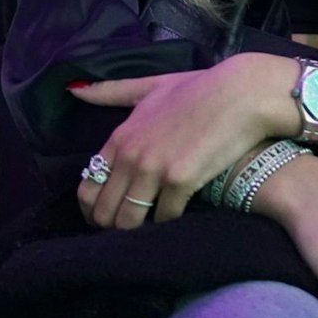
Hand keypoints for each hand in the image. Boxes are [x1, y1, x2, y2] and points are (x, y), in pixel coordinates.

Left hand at [70, 53, 302, 227]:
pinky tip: (178, 216)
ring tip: (151, 230)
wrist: (241, 93)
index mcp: (120, 136)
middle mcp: (130, 155)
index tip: (108, 216)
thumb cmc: (199, 88)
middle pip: (104, 211)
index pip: (87, 187)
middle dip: (113, 226)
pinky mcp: (180, 181)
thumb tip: (75, 91)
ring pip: (129, 222)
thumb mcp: (151, 86)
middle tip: (131, 229)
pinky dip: (169, 223)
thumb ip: (113, 92)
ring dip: (138, 231)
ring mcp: (154, 169)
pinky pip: (164, 218)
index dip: (94, 209)